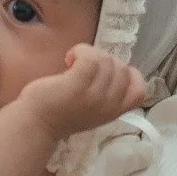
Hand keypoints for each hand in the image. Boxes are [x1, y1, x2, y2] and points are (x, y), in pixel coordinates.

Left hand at [18, 44, 146, 137]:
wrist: (36, 124)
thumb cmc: (61, 112)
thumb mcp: (94, 108)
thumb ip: (107, 94)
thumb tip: (112, 66)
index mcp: (115, 111)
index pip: (140, 90)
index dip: (128, 74)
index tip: (106, 74)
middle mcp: (108, 105)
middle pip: (123, 68)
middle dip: (104, 59)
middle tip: (84, 67)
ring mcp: (94, 96)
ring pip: (107, 60)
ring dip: (90, 53)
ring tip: (74, 63)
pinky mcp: (77, 85)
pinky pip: (90, 58)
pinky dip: (81, 51)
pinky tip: (69, 58)